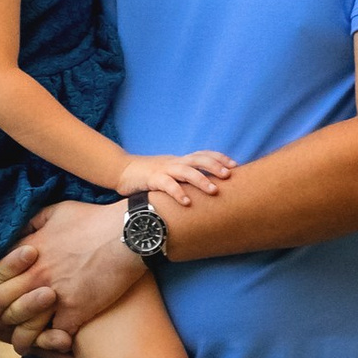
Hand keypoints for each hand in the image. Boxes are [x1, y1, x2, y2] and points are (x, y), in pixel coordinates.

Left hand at [0, 198, 138, 357]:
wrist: (129, 234)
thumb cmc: (95, 220)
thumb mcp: (57, 211)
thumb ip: (32, 223)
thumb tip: (18, 232)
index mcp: (28, 251)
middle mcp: (36, 275)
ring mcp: (54, 296)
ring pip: (24, 327)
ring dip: (19, 340)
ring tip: (20, 346)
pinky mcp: (75, 313)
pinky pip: (54, 337)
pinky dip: (53, 344)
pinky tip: (53, 348)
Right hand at [117, 150, 235, 209]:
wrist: (122, 170)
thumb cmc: (149, 175)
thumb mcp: (170, 172)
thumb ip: (185, 177)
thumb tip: (206, 188)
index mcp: (180, 160)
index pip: (203, 154)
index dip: (219, 158)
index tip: (235, 166)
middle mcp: (175, 162)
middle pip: (198, 159)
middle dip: (215, 166)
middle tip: (229, 176)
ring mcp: (164, 169)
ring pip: (185, 171)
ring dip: (201, 180)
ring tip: (214, 190)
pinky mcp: (152, 179)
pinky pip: (167, 185)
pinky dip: (178, 193)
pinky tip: (187, 202)